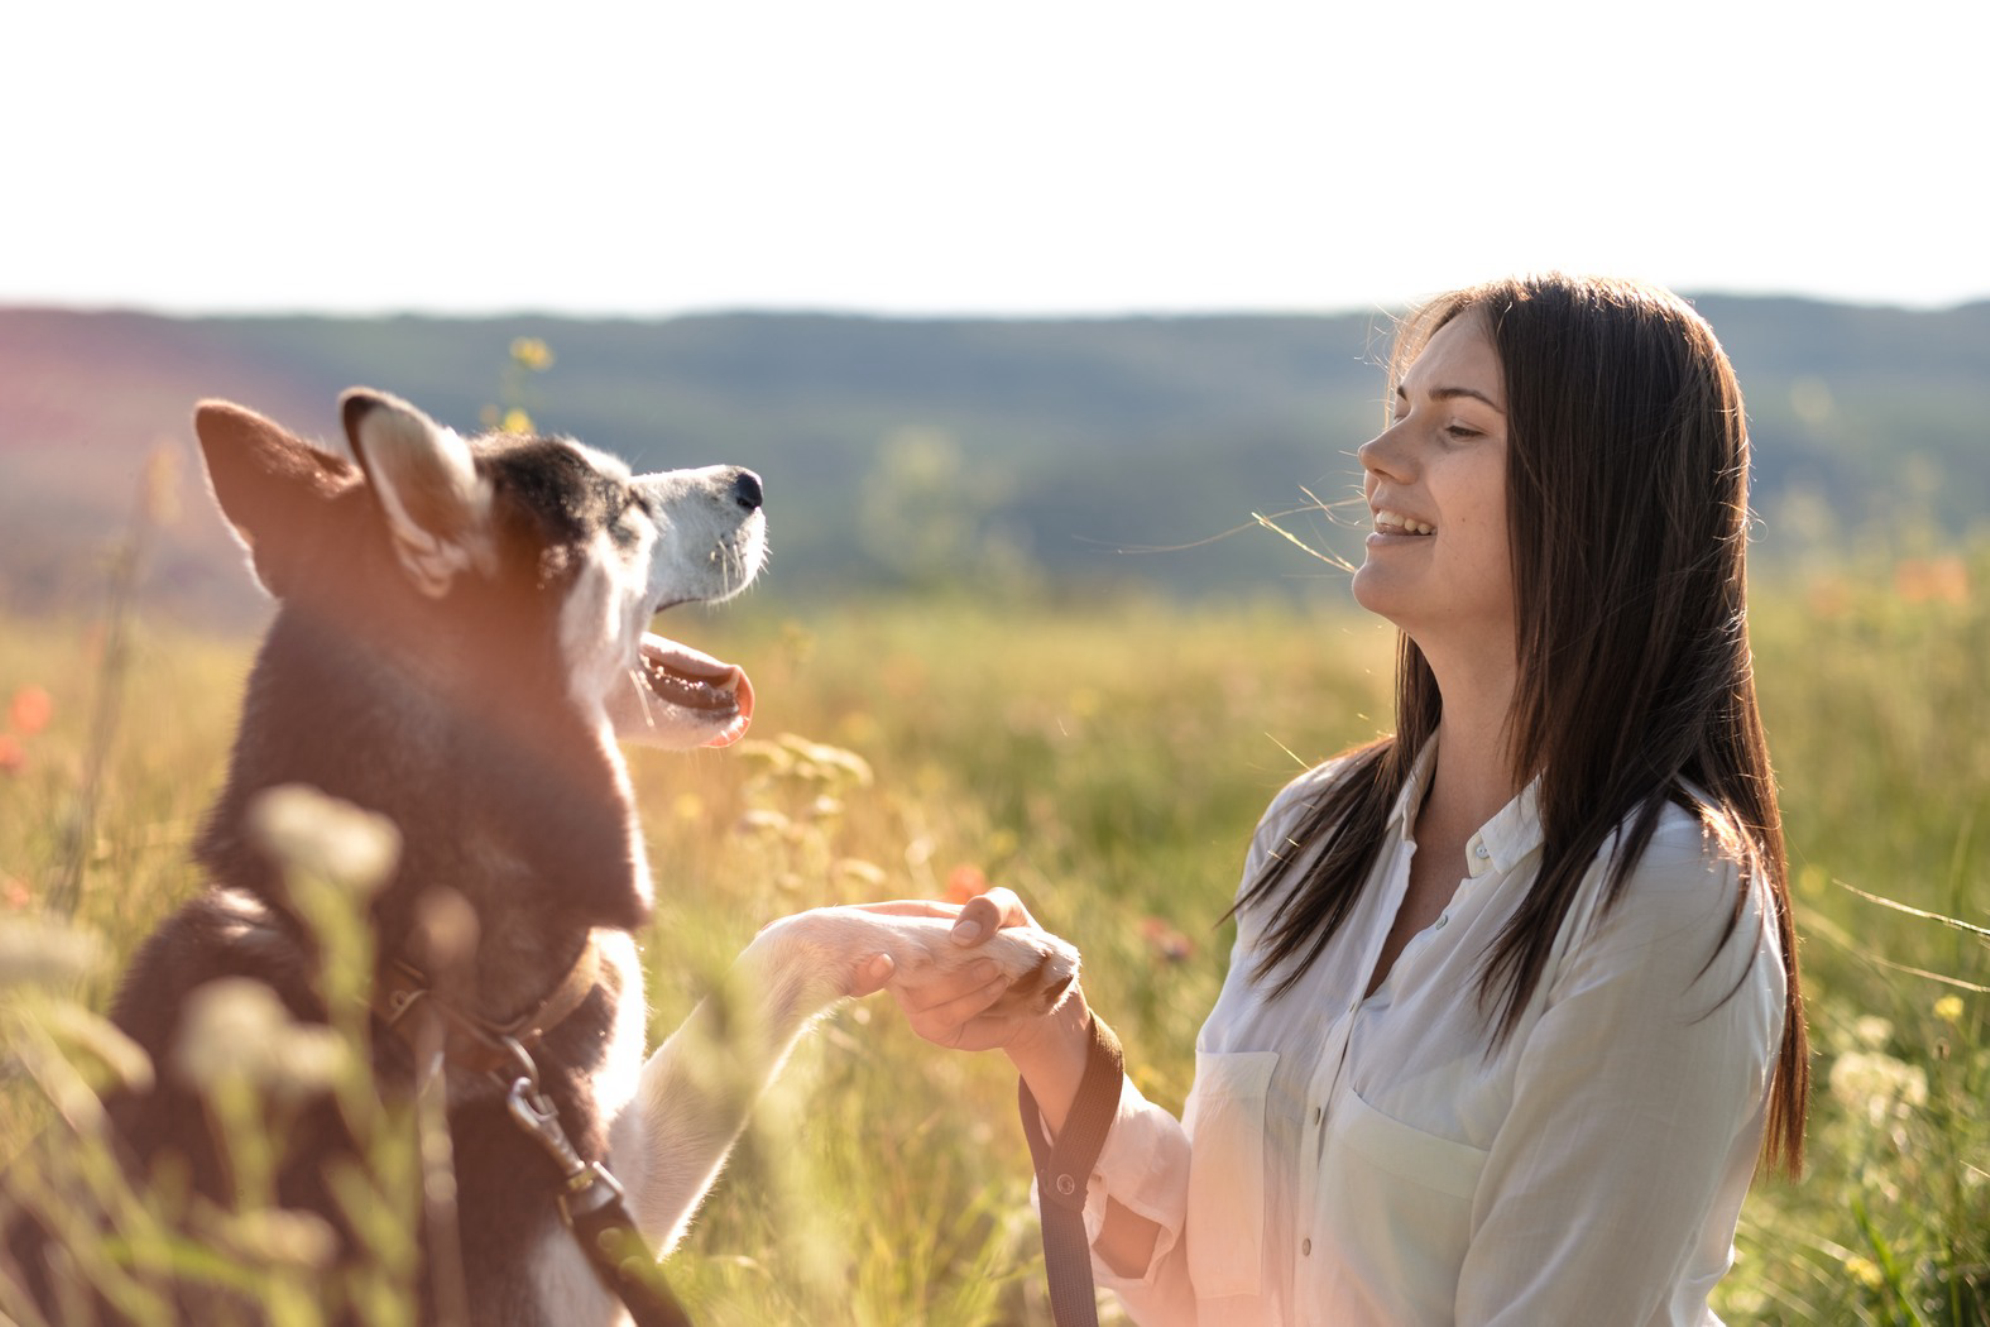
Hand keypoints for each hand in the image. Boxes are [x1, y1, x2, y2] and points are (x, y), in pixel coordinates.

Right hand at [852, 888, 1079, 1055]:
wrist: (1037, 983)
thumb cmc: (1011, 936)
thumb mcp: (1005, 910)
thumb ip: (987, 908)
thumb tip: (961, 936)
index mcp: (903, 928)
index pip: (862, 931)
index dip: (855, 935)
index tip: (873, 951)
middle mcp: (898, 965)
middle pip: (873, 972)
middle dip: (878, 972)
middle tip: (904, 958)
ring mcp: (911, 998)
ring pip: (919, 994)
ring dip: (960, 980)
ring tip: (995, 966)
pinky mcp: (931, 1026)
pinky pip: (943, 1015)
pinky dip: (973, 998)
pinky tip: (998, 984)